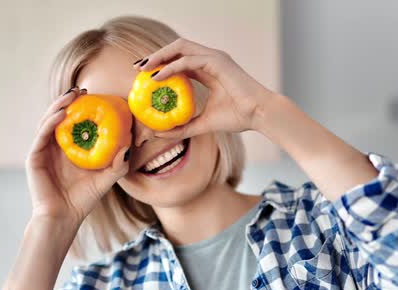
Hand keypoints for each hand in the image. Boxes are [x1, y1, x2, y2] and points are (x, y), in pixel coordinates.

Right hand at [26, 87, 130, 228]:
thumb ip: (118, 164)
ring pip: (49, 120)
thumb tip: (129, 145)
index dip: (82, 106)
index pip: (75, 121)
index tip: (95, 94)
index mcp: (71, 148)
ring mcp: (43, 150)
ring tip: (72, 95)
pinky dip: (51, 121)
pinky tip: (62, 113)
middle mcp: (56, 146)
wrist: (64, 217)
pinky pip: (42, 134)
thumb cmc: (84, 199)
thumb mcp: (107, 179)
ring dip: (59, 105)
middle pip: (60, 116)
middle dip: (70, 100)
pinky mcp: (34, 156)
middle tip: (82, 89)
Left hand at [136, 38, 274, 137]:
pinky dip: (171, 67)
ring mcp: (214, 58)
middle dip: (156, 55)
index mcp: (208, 70)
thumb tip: (158, 133)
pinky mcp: (217, 61)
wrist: (259, 115)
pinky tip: (158, 78)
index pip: (179, 60)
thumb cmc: (238, 117)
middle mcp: (210, 59)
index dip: (161, 64)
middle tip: (138, 68)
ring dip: (160, 56)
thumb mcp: (203, 124)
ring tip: (144, 68)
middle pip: (177, 48)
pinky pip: (188, 60)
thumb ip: (182, 127)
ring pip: (180, 47)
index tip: (143, 75)